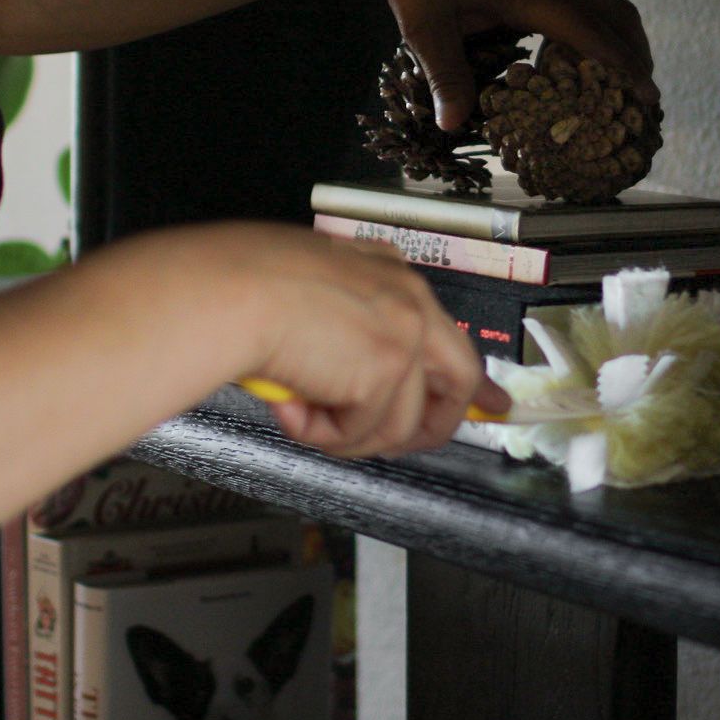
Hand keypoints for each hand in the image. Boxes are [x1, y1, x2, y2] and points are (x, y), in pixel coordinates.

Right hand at [176, 223, 507, 456]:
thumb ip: (341, 329)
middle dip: (437, 424)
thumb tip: (343, 385)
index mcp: (388, 274)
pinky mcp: (388, 370)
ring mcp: (406, 333)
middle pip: (460, 376)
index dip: (472, 379)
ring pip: (402, 422)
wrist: (227, 291)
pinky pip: (365, 432)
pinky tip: (291, 408)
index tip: (492, 405)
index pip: (446, 332)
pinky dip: (323, 435)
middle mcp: (409, 297)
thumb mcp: (305, 297)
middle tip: (399, 445)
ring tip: (300, 415)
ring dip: (348, 435)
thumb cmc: (239, 289)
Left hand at [344, 0, 656, 129]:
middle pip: (611, 8)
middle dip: (633, 47)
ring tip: (602, 68)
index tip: (649, 95)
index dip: (623, 66)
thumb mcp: (423, 27)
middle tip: (642, 86)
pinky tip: (550, 36)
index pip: (591, 33)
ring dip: (604, 30)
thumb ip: (446, 77)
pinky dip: (574, 13)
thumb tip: (451, 127)